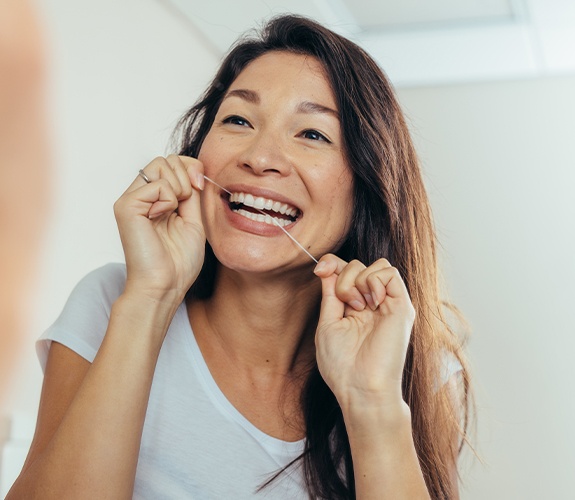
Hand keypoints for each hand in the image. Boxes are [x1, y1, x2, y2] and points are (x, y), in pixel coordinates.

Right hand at [113, 155, 205, 301]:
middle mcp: (140, 196)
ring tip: (173, 213)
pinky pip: (157, 184)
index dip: (191, 167)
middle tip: (185, 205)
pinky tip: (160, 218)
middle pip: (166, 159)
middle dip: (186, 176)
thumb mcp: (193, 220)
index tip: (200, 186)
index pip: (172, 163)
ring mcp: (131, 200)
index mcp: (155, 200)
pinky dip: (168, 200)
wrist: (165, 286)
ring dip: (178, 187)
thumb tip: (194, 169)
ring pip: (160, 164)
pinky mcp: (126, 206)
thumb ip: (192, 193)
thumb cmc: (178, 262)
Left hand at [313, 254, 414, 410]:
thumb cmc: (342, 365)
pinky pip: (389, 272)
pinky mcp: (402, 306)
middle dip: (343, 277)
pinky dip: (374, 280)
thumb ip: (331, 293)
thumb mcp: (328, 323)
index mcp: (354, 307)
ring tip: (358, 306)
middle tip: (346, 305)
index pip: (345, 270)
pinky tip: (372, 302)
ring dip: (358, 280)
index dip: (332, 263)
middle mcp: (372, 303)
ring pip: (376, 264)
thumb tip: (327, 267)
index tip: (320, 270)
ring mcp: (388, 303)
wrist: (361, 388)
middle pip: (358, 264)